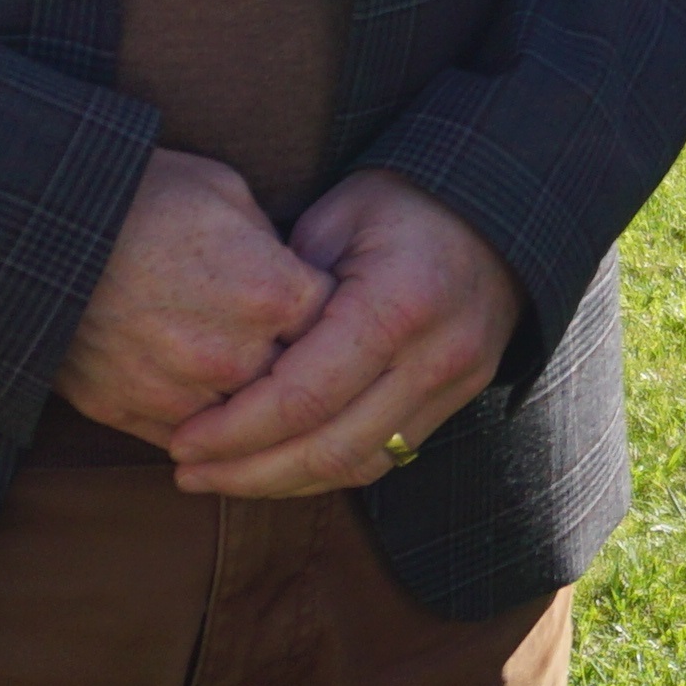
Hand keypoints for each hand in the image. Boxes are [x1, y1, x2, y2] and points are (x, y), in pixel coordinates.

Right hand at [56, 148, 336, 441]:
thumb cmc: (139, 196)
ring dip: (248, 408)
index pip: (339, 329)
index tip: (328, 315)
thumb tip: (289, 276)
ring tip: (242, 383)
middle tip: (297, 359)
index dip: (336, 321)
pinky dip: (198, 427)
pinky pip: (185, 439)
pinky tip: (203, 407)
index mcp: (273, 292)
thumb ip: (273, 246)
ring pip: (243, 424)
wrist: (36, 224)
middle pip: (299, 387)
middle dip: (301, 373)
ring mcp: (179, 390)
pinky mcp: (125, 411)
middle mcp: (234, 354)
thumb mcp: (226, 194)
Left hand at [160, 171, 522, 500]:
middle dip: (249, 471)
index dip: (236, 429)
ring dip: (283, 483)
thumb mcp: (335, 216)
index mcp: (398, 304)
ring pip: (357, 466)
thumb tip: (227, 353)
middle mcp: (434, 356)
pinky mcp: (458, 401)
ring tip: (222, 479)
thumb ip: (284, 288)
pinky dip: (325, 472)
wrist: (500, 211)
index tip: (184, 438)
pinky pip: (384, 457)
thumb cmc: (404, 201)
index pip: (304, 396)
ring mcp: (454, 385)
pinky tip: (278, 467)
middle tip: (189, 472)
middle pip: (329, 448)